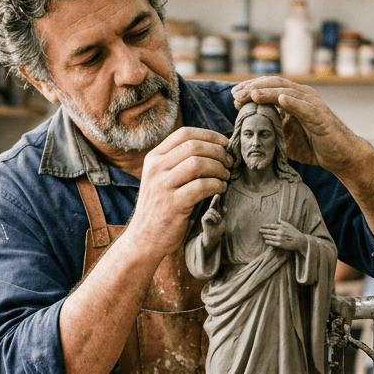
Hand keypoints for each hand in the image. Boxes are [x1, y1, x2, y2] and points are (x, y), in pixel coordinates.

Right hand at [124, 127, 230, 259]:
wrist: (144, 239)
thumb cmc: (160, 208)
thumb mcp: (162, 179)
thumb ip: (179, 163)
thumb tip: (214, 148)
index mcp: (154, 158)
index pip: (184, 134)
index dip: (209, 135)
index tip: (225, 143)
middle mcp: (155, 168)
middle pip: (193, 146)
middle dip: (218, 152)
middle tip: (229, 162)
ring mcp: (162, 186)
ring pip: (198, 164)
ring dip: (218, 168)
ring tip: (225, 176)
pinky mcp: (172, 204)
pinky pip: (201, 186)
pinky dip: (216, 185)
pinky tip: (220, 189)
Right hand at [200, 194, 225, 248]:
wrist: (214, 237)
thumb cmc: (218, 230)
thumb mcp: (222, 220)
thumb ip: (223, 214)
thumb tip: (224, 207)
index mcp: (214, 213)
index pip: (215, 205)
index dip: (216, 200)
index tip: (218, 194)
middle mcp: (209, 213)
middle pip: (212, 206)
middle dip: (216, 203)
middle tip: (218, 202)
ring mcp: (206, 216)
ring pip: (211, 210)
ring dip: (217, 216)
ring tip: (218, 221)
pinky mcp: (204, 219)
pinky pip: (208, 215)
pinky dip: (214, 218)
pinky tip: (215, 222)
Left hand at [231, 77, 359, 174]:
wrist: (341, 156)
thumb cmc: (314, 144)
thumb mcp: (286, 134)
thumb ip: (271, 124)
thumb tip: (248, 123)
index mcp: (293, 98)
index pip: (268, 87)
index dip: (250, 88)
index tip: (234, 96)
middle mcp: (303, 96)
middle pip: (274, 84)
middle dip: (253, 88)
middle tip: (236, 95)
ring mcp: (313, 105)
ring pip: (287, 92)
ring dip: (268, 93)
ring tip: (252, 94)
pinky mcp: (321, 117)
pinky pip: (305, 107)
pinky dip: (293, 102)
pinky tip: (280, 99)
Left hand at [259, 220, 305, 252]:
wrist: (300, 241)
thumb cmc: (295, 232)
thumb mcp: (289, 225)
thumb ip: (283, 222)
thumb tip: (277, 220)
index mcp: (281, 227)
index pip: (271, 226)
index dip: (266, 226)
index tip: (262, 225)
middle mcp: (279, 232)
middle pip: (269, 231)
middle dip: (263, 230)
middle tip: (259, 230)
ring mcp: (279, 238)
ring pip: (269, 237)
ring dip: (265, 236)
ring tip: (263, 235)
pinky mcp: (280, 244)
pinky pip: (271, 243)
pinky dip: (268, 241)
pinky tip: (266, 241)